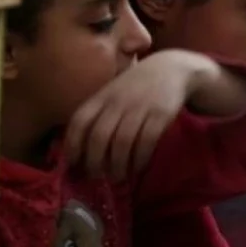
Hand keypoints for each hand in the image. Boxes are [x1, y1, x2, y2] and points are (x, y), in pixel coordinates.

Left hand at [65, 50, 245, 180]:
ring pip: (122, 141)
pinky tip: (138, 168)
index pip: (79, 121)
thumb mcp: (113, 94)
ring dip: (117, 165)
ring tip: (118, 177)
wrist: (172, 69)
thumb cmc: (137, 86)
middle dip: (95, 161)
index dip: (73, 144)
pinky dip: (140, 158)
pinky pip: (146, 141)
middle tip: (97, 177)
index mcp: (101, 97)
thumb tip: (83, 147)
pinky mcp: (160, 114)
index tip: (73, 164)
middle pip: (99, 135)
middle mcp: (117, 102)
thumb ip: (99, 113)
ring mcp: (139, 107)